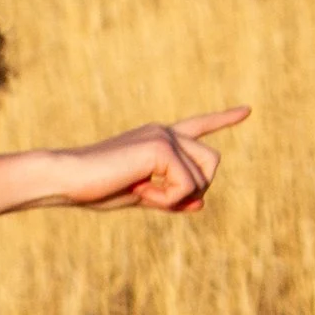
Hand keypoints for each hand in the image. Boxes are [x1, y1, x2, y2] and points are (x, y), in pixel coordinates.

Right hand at [55, 108, 249, 212]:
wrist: (67, 179)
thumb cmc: (94, 188)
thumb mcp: (141, 196)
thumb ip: (172, 197)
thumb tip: (202, 203)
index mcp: (158, 138)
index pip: (199, 126)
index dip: (223, 119)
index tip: (247, 111)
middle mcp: (165, 131)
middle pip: (211, 162)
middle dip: (194, 189)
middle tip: (155, 199)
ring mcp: (164, 136)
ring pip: (203, 176)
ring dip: (176, 198)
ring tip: (141, 194)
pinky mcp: (161, 146)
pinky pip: (187, 186)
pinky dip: (168, 201)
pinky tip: (140, 192)